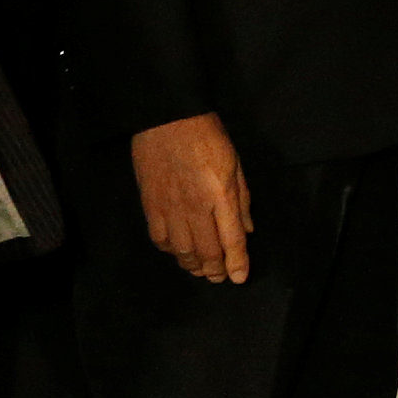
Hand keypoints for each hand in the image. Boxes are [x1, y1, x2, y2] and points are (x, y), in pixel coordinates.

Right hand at [131, 112, 252, 284]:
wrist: (167, 119)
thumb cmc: (207, 136)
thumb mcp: (235, 164)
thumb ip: (242, 200)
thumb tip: (247, 230)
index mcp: (221, 195)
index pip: (232, 239)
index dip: (237, 262)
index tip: (239, 278)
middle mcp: (196, 207)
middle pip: (207, 251)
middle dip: (215, 270)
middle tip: (219, 278)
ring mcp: (170, 208)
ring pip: (182, 250)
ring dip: (193, 265)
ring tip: (200, 269)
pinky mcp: (150, 205)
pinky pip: (160, 239)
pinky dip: (170, 251)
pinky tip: (177, 251)